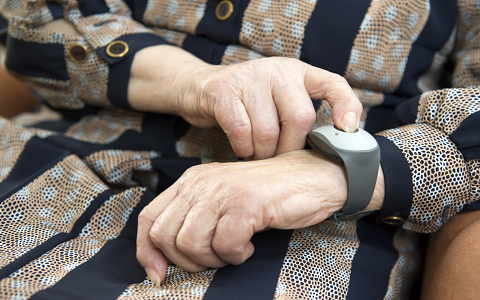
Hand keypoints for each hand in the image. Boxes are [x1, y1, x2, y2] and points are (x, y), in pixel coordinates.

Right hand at [129, 46, 361, 159]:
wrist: (200, 88)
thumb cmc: (248, 103)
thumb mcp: (278, 99)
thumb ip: (299, 115)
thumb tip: (326, 149)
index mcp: (297, 72)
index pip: (332, 84)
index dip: (347, 105)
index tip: (349, 129)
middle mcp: (277, 70)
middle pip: (300, 118)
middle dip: (290, 148)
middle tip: (279, 158)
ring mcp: (249, 78)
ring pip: (268, 131)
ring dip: (263, 153)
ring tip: (258, 154)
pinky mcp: (223, 90)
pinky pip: (241, 131)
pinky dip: (243, 148)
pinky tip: (242, 148)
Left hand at [136, 150, 383, 284]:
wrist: (311, 177)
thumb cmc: (266, 197)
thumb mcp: (221, 203)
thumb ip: (192, 222)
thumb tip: (161, 263)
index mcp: (191, 182)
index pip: (149, 219)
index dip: (147, 252)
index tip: (159, 274)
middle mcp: (201, 183)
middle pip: (166, 236)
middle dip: (187, 261)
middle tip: (215, 256)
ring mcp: (223, 192)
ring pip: (191, 243)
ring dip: (214, 259)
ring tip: (234, 249)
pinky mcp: (246, 203)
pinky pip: (225, 245)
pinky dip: (237, 254)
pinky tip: (250, 244)